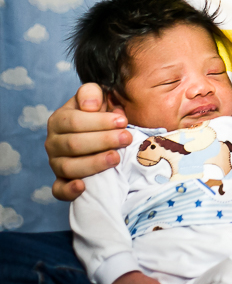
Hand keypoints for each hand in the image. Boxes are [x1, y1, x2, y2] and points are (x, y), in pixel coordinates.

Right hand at [46, 83, 130, 201]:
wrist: (101, 133)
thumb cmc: (101, 114)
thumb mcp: (97, 97)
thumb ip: (92, 93)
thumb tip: (90, 106)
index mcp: (60, 120)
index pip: (74, 121)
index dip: (99, 121)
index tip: (123, 121)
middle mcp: (54, 142)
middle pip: (74, 144)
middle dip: (103, 141)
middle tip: (126, 138)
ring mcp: (56, 163)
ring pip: (68, 167)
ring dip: (93, 163)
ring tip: (116, 158)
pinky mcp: (61, 181)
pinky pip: (58, 190)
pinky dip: (68, 191)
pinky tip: (82, 187)